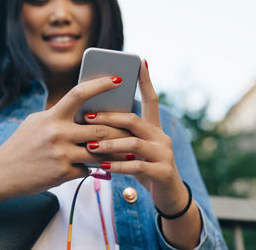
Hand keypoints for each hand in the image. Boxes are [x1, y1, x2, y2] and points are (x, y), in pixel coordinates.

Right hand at [0, 76, 129, 222]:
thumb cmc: (22, 144)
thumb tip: (84, 111)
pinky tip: (103, 167)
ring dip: (114, 151)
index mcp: (52, 116)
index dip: (100, 85)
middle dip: (118, 130)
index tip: (118, 80)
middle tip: (133, 128)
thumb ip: (59, 116)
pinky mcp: (63, 173)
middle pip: (99, 128)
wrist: (2, 173)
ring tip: (128, 150)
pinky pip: (88, 168)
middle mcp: (57, 133)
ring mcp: (61, 154)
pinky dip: (94, 167)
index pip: (79, 94)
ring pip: (99, 151)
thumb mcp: (37, 123)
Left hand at [84, 60, 187, 215]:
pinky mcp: (162, 171)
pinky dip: (118, 166)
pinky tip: (103, 167)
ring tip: (91, 147)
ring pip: (134, 142)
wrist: (168, 194)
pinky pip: (137, 166)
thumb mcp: (135, 149)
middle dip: (109, 118)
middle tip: (87, 117)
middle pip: (134, 120)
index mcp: (154, 128)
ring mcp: (164, 153)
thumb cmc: (146, 167)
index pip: (151, 100)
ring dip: (110, 144)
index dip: (146, 81)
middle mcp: (161, 136)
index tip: (140, 61)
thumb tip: (93, 122)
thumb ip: (122, 136)